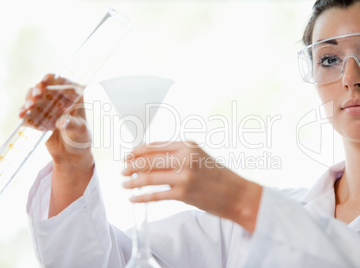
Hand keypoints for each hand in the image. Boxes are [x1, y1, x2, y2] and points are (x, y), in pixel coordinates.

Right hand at [20, 74, 93, 216]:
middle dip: (40, 89)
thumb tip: (65, 118)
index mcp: (78, 99)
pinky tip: (25, 117)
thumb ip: (74, 126)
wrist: (72, 159)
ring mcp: (50, 108)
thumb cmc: (81, 145)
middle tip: (35, 94)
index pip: (67, 83)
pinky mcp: (41, 118)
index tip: (46, 80)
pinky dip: (27, 114)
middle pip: (49, 88)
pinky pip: (32, 112)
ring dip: (31, 101)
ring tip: (27, 108)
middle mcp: (64, 101)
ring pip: (38, 98)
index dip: (57, 80)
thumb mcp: (80, 136)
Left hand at [122, 141, 262, 232]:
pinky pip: (156, 195)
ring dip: (133, 181)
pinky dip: (142, 197)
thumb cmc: (218, 176)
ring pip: (149, 177)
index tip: (128, 156)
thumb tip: (149, 158)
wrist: (237, 194)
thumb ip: (177, 156)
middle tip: (122, 170)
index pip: (155, 146)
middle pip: (148, 160)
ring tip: (124, 184)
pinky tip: (133, 198)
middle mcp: (185, 157)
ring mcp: (184, 176)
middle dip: (131, 165)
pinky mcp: (184, 194)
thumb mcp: (199, 157)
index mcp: (188, 145)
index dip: (137, 151)